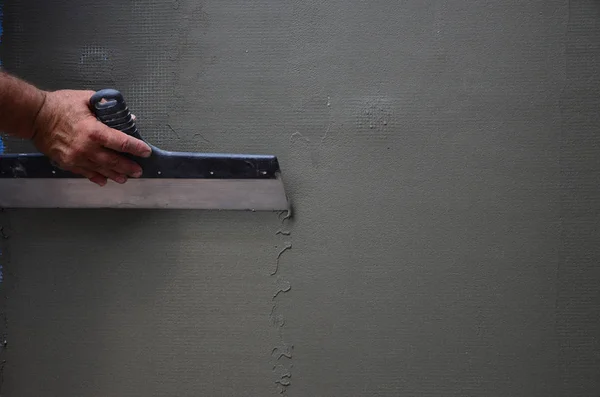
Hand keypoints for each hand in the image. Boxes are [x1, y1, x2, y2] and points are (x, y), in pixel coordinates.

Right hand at [31, 90, 151, 185]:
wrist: (33, 116)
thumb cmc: (60, 105)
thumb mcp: (86, 99)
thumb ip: (107, 107)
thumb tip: (127, 117)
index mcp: (94, 131)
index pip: (122, 143)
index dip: (136, 148)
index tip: (146, 152)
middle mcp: (87, 148)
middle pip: (114, 161)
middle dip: (128, 167)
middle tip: (139, 171)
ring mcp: (77, 158)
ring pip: (101, 170)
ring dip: (115, 175)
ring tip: (125, 178)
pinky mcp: (67, 163)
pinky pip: (85, 173)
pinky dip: (96, 177)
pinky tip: (105, 180)